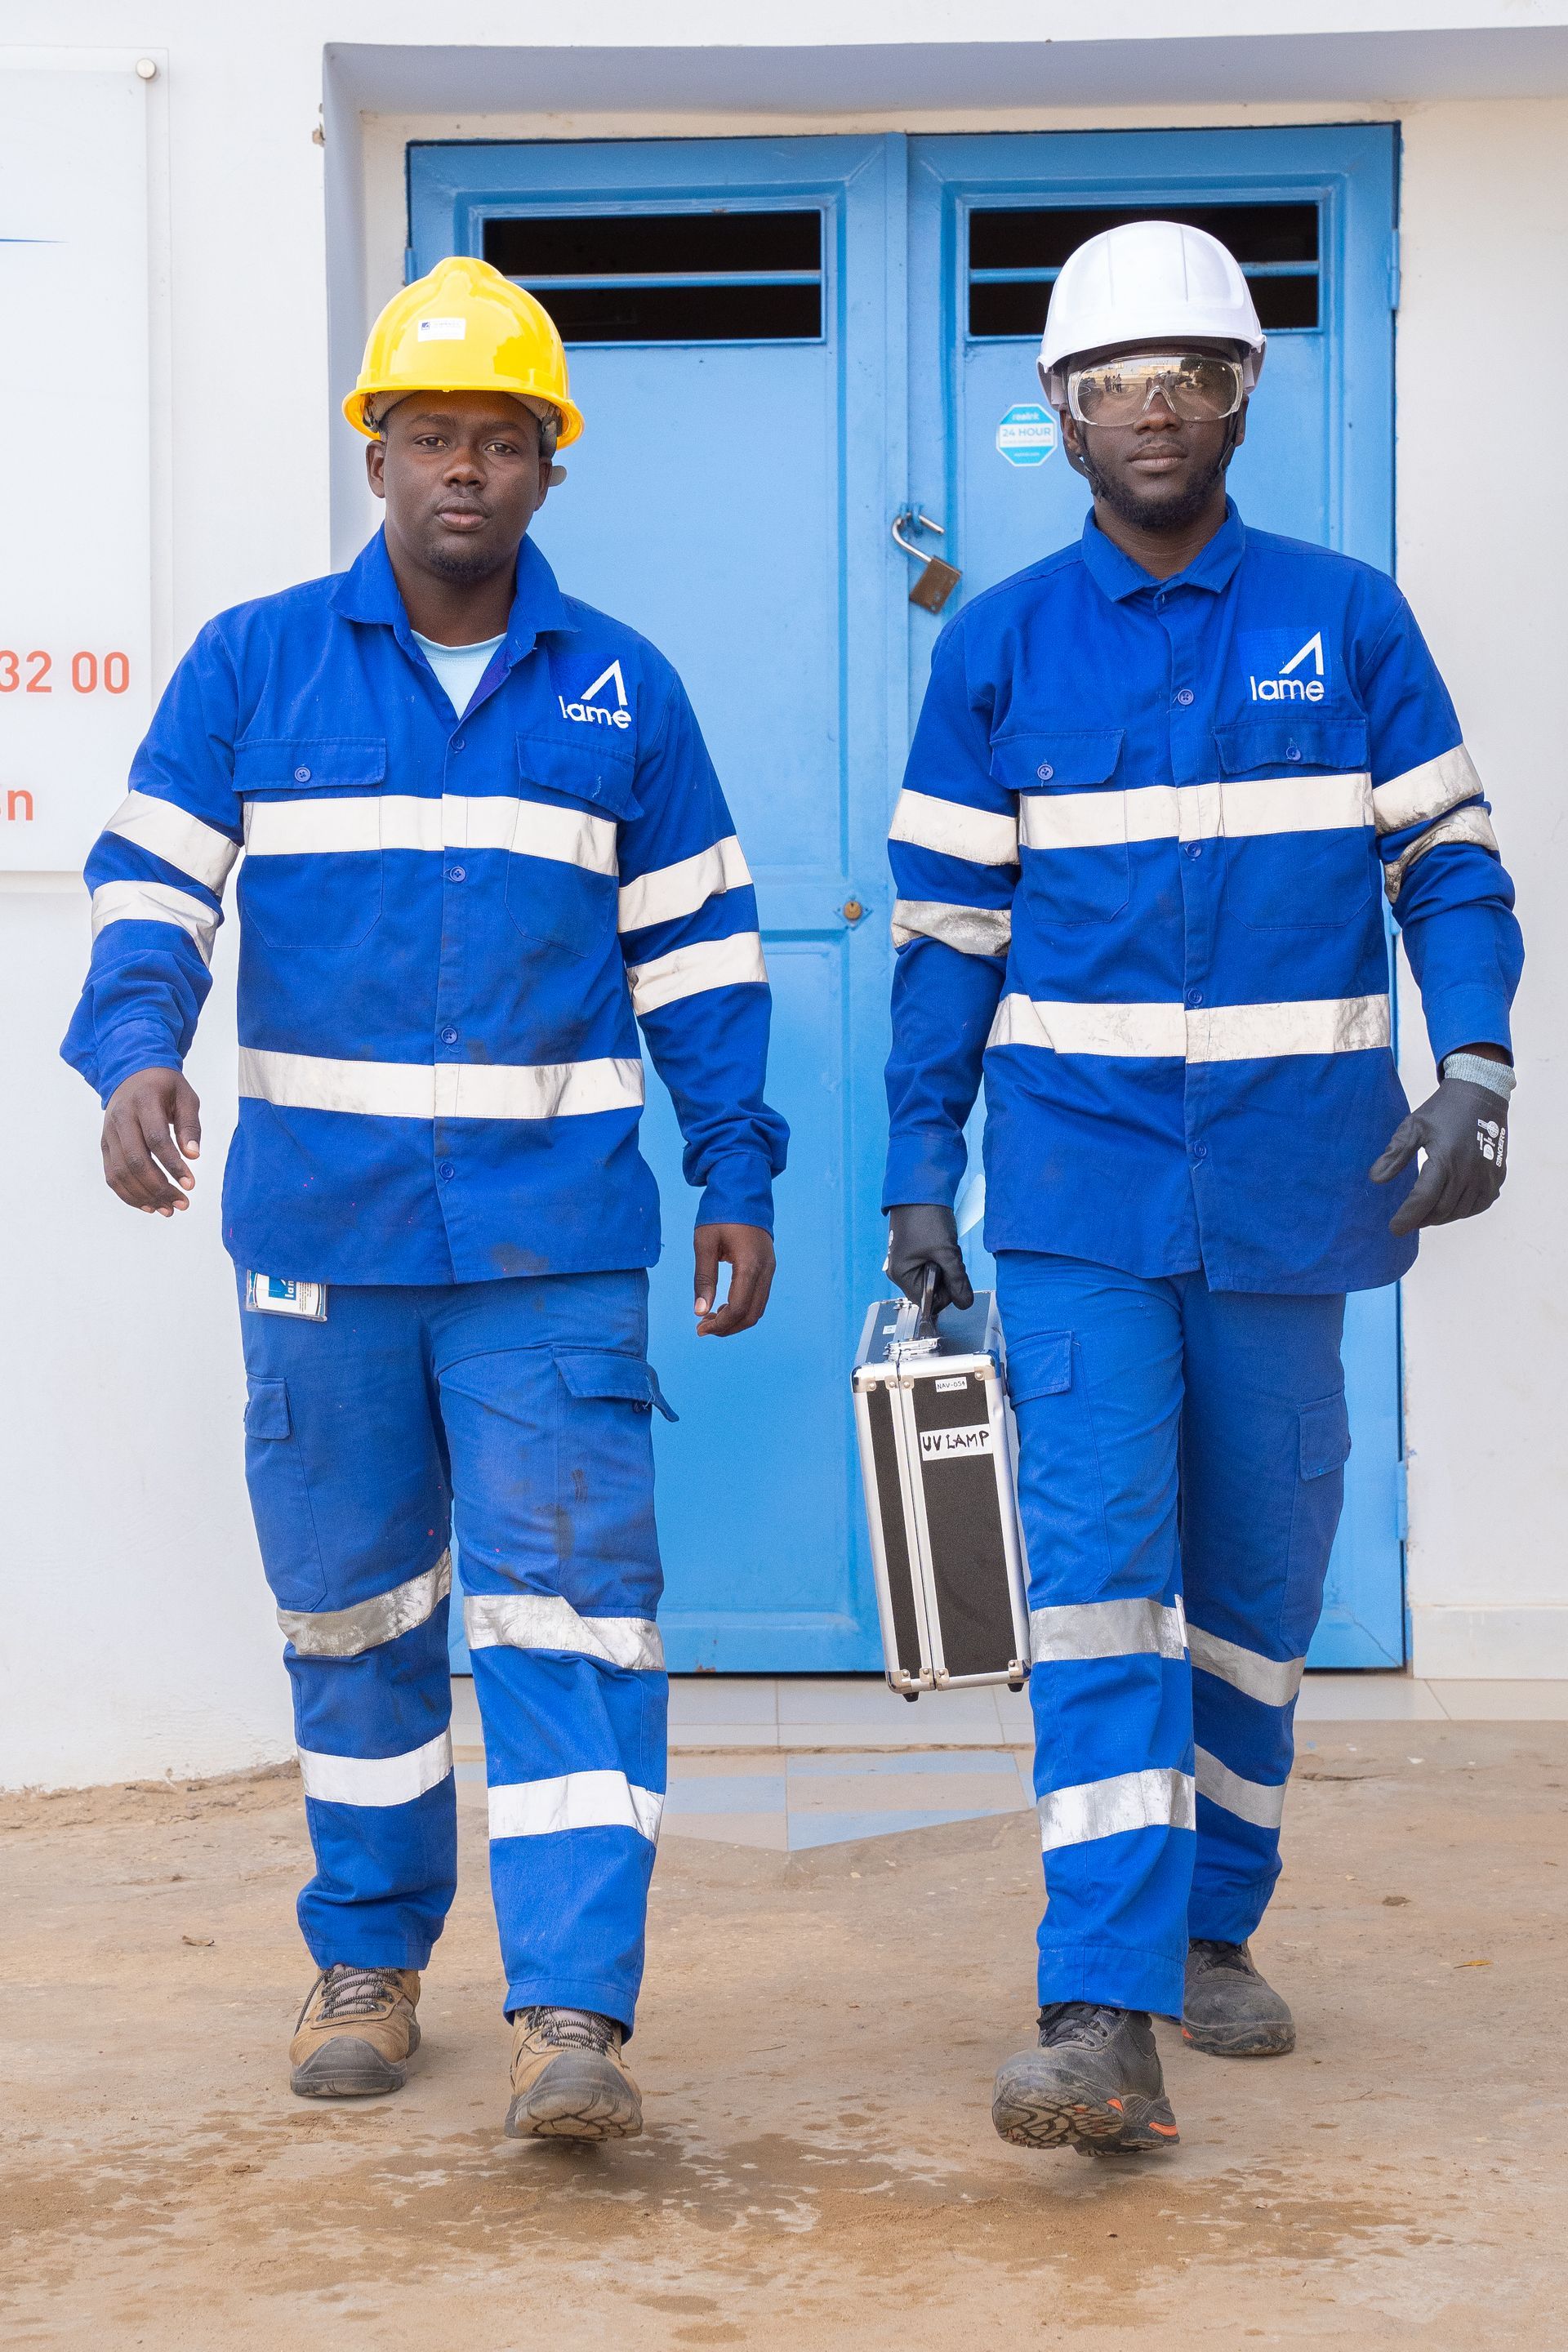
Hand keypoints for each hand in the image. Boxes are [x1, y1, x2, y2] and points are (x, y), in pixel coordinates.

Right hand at [101, 1068, 201, 1216]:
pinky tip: (149, 1205)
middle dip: (160, 1187)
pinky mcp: (104, 1145)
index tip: (191, 1185)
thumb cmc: (164, 1087)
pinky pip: (112, 1175)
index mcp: (143, 1102)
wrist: (131, 1074)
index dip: (173, 1165)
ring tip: (169, 1209)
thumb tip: (194, 1155)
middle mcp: (121, 1118)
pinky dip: (128, 1194)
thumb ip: (190, 1125)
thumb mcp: (186, 1097)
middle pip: (135, 1160)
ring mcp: (109, 1133)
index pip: (156, 1139)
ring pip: (121, 1172)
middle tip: (183, 1204)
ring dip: (145, 1196)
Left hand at [693, 1223, 774, 1336]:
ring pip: (758, 1308)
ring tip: (711, 1317)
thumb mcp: (704, 1243)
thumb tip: (700, 1311)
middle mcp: (765, 1270)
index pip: (738, 1308)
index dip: (720, 1324)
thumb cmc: (720, 1213)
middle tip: (703, 1328)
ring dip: (736, 1319)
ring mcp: (770, 1268)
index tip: (700, 1327)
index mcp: (750, 1265)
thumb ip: (703, 1278)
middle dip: (728, 1327)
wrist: (743, 1188)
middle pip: (752, 1314)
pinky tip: (724, 1304)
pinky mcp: (768, 1265)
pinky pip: (760, 1296)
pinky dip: (743, 1307)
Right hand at [886, 1203, 973, 1313]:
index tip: (955, 1275)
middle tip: (949, 1255)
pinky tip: (942, 1242)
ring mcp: (907, 1260)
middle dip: (946, 1276)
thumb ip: (957, 1280)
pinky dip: (942, 1256)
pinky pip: (932, 1264)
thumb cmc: (927, 1218)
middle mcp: (900, 1271)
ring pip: (934, 1276)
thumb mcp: (946, 1252)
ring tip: (945, 1246)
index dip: (946, 1293)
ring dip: (946, 1265)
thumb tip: (965, 1303)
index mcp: (901, 1275)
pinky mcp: (914, 1251)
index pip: (927, 1302)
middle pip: (931, 1290)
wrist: (921, 1188)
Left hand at [1370, 1076, 1508, 1236]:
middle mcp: (1468, 1171)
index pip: (1423, 1199)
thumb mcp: (1413, 1126)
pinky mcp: (1497, 1175)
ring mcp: (1486, 1175)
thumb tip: (1375, 1179)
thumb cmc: (1443, 1109)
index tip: (1395, 1229)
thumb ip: (1395, 1154)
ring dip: (1441, 1217)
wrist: (1481, 1094)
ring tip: (1425, 1215)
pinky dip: (1462, 1210)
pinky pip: (1480, 1204)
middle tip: (1408, 1220)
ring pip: (1460, 1210)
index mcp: (1445, 1159)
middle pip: (1441, 1210)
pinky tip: (1450, 1207)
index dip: (1407, 1217)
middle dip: (1422, 1219)